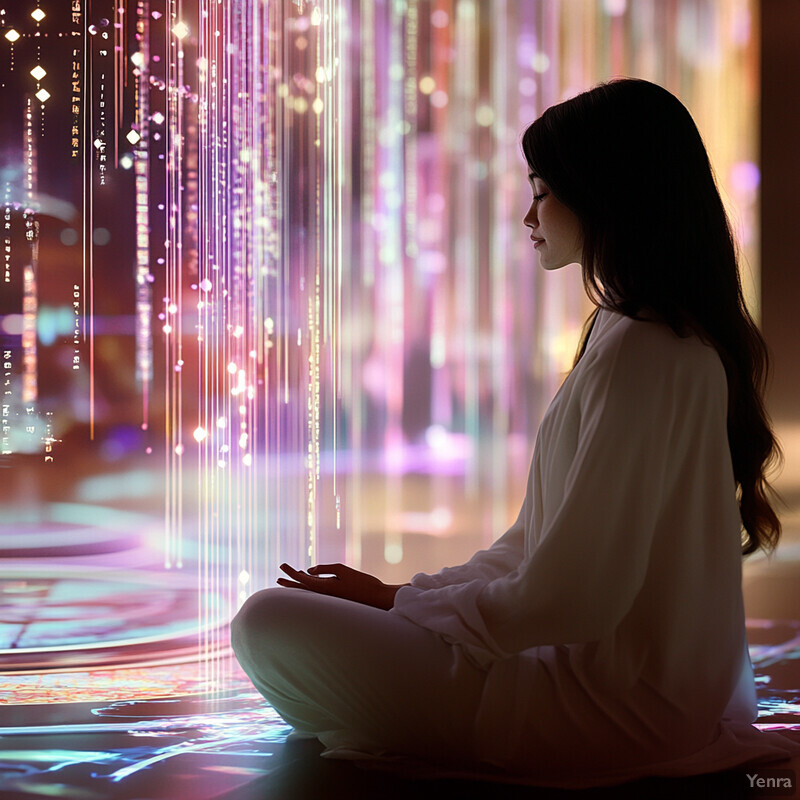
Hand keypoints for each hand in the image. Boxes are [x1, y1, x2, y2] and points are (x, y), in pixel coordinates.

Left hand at [277, 563, 407, 609]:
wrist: (379, 599)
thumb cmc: (363, 584)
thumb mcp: (344, 570)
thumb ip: (325, 569)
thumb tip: (309, 570)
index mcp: (325, 588)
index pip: (302, 580)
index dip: (290, 572)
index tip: (281, 565)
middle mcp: (326, 596)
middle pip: (302, 589)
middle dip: (290, 582)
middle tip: (278, 578)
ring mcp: (331, 599)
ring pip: (311, 590)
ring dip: (302, 583)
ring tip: (294, 575)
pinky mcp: (338, 599)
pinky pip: (320, 592)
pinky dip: (313, 585)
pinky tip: (313, 579)